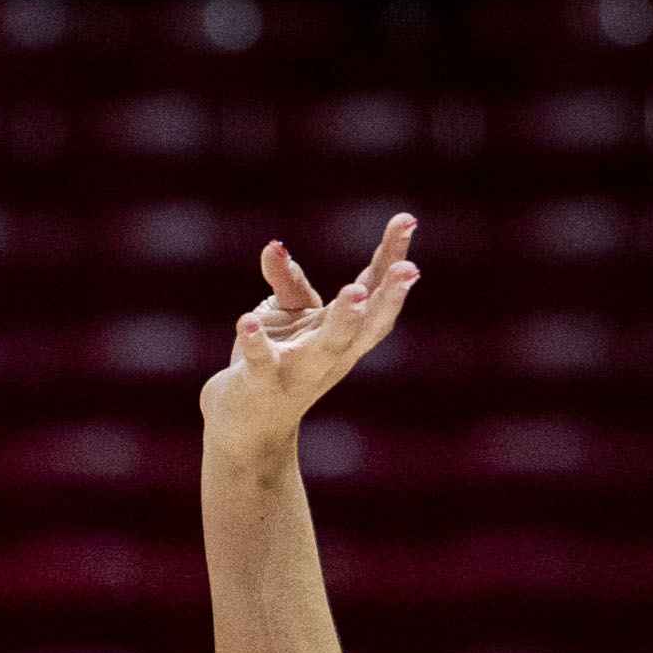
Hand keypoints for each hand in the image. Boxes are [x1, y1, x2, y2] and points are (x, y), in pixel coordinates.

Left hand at [197, 215, 417, 458]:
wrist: (243, 431)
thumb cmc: (275, 366)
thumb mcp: (287, 319)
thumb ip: (288, 282)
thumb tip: (275, 247)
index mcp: (343, 334)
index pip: (373, 292)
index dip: (391, 259)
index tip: (406, 220)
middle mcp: (331, 355)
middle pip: (367, 325)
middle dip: (389, 297)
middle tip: (410, 269)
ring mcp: (299, 372)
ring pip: (327, 346)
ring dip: (344, 320)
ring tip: (354, 292)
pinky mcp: (261, 384)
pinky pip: (261, 364)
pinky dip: (256, 343)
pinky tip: (247, 322)